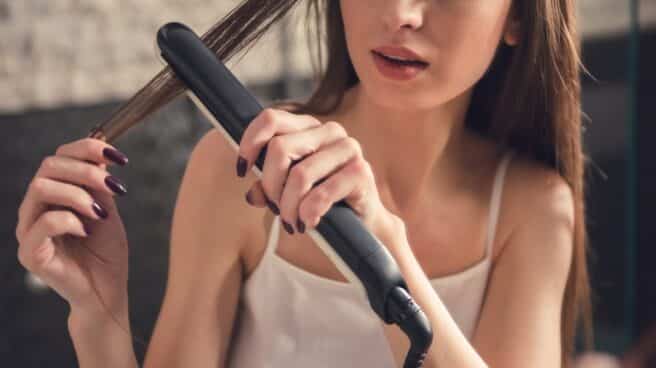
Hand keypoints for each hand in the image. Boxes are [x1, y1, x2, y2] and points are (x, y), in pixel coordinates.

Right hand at [15, 137, 130, 316]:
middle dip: (86, 171)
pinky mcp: (29, 252)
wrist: (107, 291)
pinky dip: (70, 219)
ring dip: (78, 194)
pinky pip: (42, 222)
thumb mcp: (107, 209)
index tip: (119, 158)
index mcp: (54, 193)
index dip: (88, 148)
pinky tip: (87, 229)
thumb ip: (98, 184)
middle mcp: (36, 207)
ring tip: (100, 213)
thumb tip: (100, 154)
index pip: (60, 156)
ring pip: (41, 187)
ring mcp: (29, 229)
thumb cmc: (106, 252)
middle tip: (114, 187)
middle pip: (48, 166)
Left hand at [235, 108, 404, 246]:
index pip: (271, 119)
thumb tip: (252, 194)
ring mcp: (348, 148)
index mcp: (308, 127)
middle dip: (271, 186)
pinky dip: (309, 212)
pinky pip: (322, 193)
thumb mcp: (288, 194)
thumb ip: (267, 189)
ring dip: (289, 206)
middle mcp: (330, 131)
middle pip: (280, 149)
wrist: (363, 224)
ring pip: (300, 174)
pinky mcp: (360, 172)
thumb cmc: (322, 203)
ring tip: (292, 223)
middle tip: (276, 209)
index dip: (250, 143)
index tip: (242, 171)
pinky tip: (309, 222)